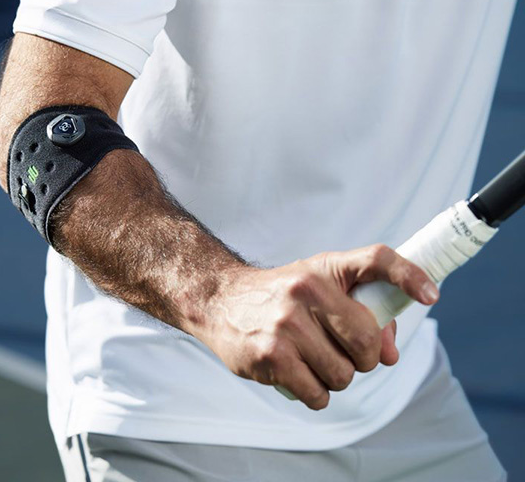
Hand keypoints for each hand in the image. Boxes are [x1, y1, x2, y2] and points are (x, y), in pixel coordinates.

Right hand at [198, 244, 437, 409]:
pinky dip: (316, 393)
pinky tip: (298, 373)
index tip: (432, 296)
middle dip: (365, 358)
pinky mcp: (272, 357)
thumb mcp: (318, 287)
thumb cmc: (280, 295)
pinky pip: (319, 394)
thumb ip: (360, 314)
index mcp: (324, 269)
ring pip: (344, 375)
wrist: (222, 301)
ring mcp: (288, 324)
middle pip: (367, 340)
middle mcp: (307, 291)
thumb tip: (391, 355)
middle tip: (346, 353)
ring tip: (312, 359)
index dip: (410, 275)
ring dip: (335, 377)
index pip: (376, 259)